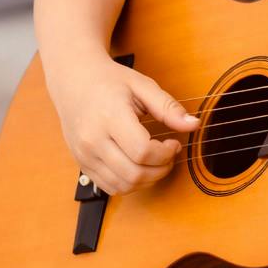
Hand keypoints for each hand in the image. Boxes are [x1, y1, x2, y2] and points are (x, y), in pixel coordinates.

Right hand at [45, 57, 199, 196]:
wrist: (73, 80)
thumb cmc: (109, 81)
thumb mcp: (142, 86)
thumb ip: (168, 107)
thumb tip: (194, 124)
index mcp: (109, 117)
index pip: (142, 152)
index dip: (165, 154)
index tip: (174, 143)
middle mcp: (92, 140)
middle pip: (133, 173)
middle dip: (160, 170)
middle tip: (169, 155)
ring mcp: (84, 155)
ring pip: (123, 186)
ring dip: (147, 180)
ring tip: (156, 161)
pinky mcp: (81, 164)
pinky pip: (109, 187)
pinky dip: (130, 183)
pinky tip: (139, 166)